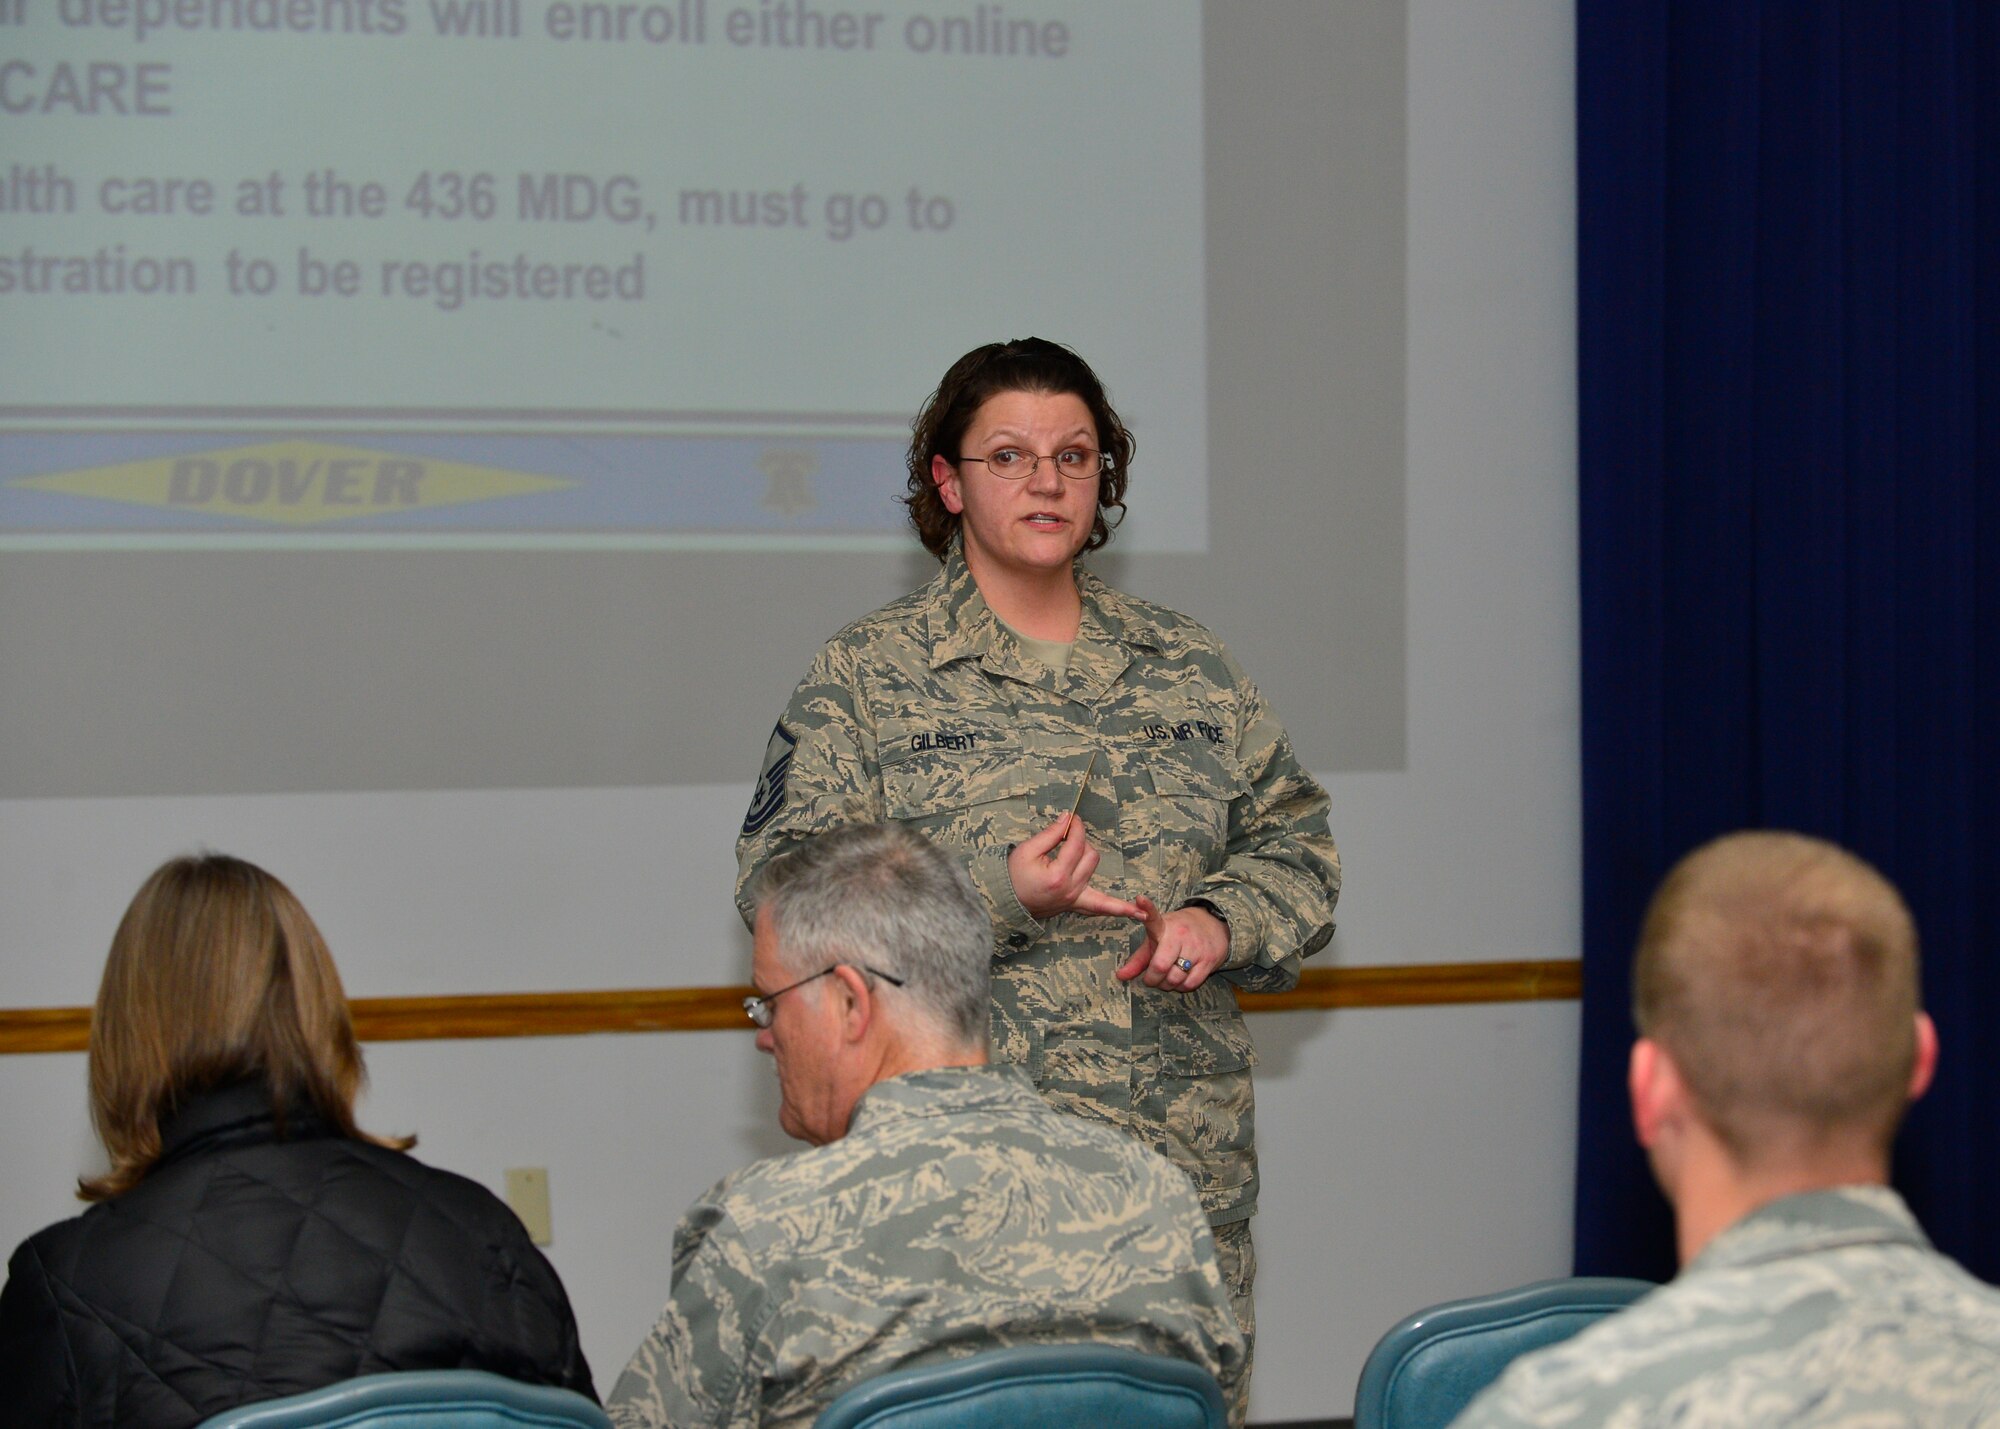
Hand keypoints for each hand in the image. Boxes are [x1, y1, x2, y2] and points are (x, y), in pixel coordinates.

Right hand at [1008, 813, 1143, 921]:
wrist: (1006, 902)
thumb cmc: (1013, 876)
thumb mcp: (1026, 851)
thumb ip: (1050, 834)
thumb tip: (1067, 818)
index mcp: (1058, 875)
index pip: (1076, 843)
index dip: (1076, 827)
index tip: (1072, 818)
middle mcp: (1071, 889)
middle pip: (1090, 854)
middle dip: (1080, 840)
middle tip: (1064, 835)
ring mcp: (1075, 899)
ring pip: (1094, 868)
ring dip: (1087, 855)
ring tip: (1073, 849)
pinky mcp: (1076, 904)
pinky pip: (1101, 907)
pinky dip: (1119, 909)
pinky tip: (1139, 912)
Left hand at [1116, 897, 1229, 991]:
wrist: (1213, 925)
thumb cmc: (1177, 935)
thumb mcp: (1156, 940)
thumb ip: (1138, 960)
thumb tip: (1120, 977)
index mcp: (1163, 927)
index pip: (1152, 917)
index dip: (1146, 908)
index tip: (1140, 899)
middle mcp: (1179, 935)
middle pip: (1160, 965)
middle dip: (1153, 980)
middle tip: (1152, 979)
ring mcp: (1196, 948)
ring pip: (1175, 978)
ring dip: (1167, 985)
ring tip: (1165, 980)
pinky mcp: (1209, 960)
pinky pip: (1190, 983)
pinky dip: (1181, 987)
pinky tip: (1179, 980)